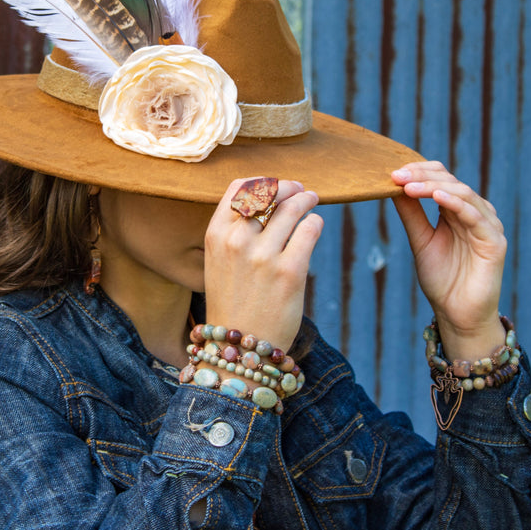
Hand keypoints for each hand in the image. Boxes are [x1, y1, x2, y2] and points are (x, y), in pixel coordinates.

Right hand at [203, 179, 322, 351]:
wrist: (240, 350)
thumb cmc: (232, 302)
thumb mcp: (219, 261)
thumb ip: (235, 231)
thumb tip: (266, 201)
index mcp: (216, 235)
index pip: (239, 187)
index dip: (261, 180)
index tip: (275, 185)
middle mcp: (237, 241)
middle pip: (268, 192)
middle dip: (288, 187)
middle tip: (300, 190)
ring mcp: (263, 256)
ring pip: (292, 207)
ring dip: (306, 199)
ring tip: (311, 200)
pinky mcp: (290, 271)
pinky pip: (309, 229)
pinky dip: (314, 222)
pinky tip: (314, 225)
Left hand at [391, 161, 506, 359]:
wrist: (456, 313)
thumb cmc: (441, 278)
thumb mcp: (420, 239)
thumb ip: (411, 212)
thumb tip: (393, 185)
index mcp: (456, 210)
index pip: (440, 178)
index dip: (418, 171)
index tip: (392, 172)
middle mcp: (474, 213)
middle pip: (450, 181)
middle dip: (421, 176)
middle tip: (396, 176)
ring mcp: (486, 225)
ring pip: (463, 193)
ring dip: (433, 186)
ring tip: (410, 185)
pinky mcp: (494, 241)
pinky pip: (476, 216)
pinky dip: (456, 203)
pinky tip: (437, 197)